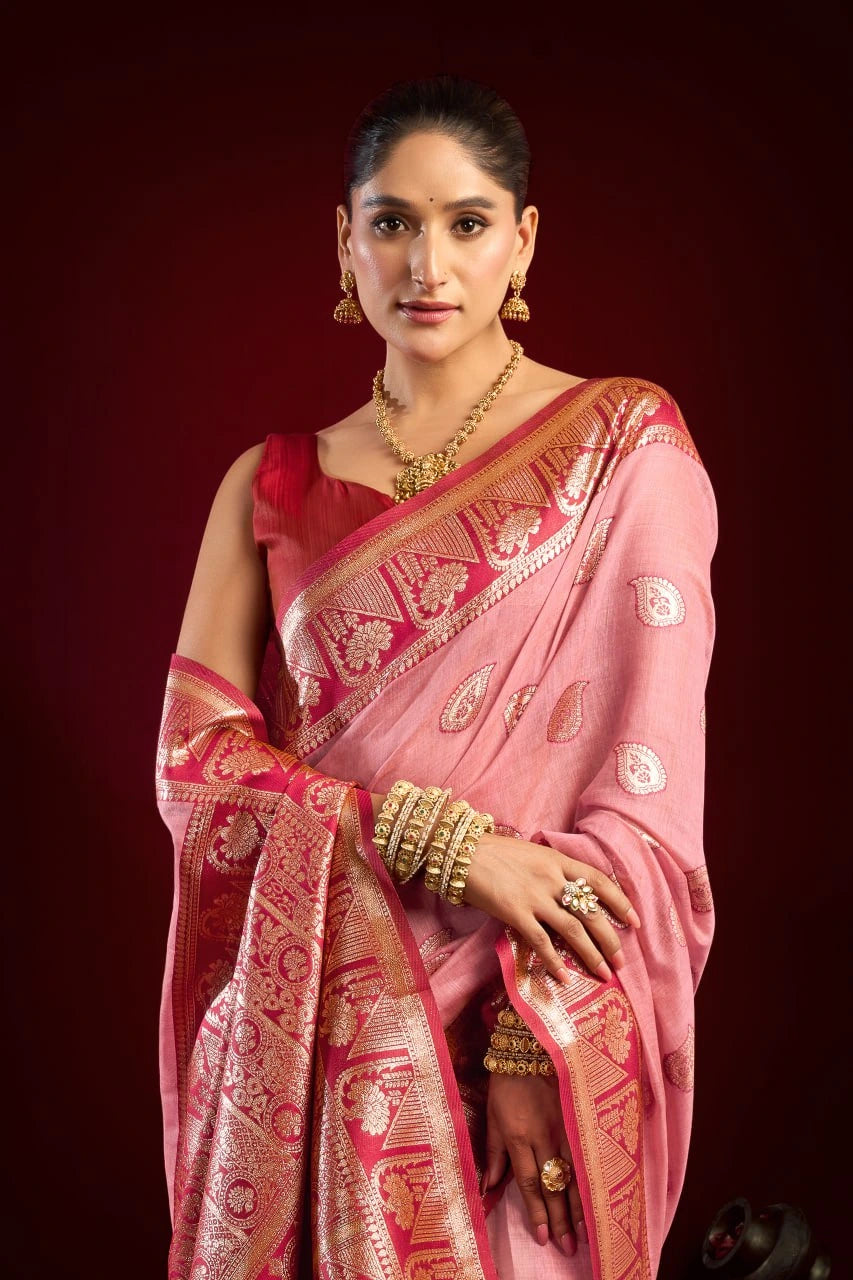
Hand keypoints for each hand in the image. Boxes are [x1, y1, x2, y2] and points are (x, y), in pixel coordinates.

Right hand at [463, 832, 640, 983]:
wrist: (461, 850)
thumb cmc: (492, 850)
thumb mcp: (531, 852)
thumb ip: (551, 869)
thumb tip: (569, 890)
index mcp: (557, 859)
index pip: (599, 880)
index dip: (620, 902)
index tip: (635, 921)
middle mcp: (552, 878)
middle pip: (591, 911)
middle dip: (610, 939)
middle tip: (620, 961)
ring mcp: (534, 896)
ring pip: (573, 929)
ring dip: (591, 954)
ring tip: (604, 973)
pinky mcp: (515, 912)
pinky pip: (541, 941)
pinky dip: (555, 961)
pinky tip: (564, 977)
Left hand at [483, 1072, 584, 1253]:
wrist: (529, 1049)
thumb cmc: (506, 1084)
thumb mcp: (492, 1117)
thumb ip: (495, 1154)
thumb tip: (489, 1187)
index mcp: (518, 1137)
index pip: (530, 1183)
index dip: (537, 1213)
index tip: (543, 1238)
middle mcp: (543, 1137)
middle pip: (554, 1186)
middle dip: (561, 1219)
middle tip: (568, 1248)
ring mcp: (563, 1127)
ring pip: (574, 1174)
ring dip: (580, 1206)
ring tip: (586, 1233)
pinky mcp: (577, 1119)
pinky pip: (586, 1154)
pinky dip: (592, 1178)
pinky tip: (599, 1196)